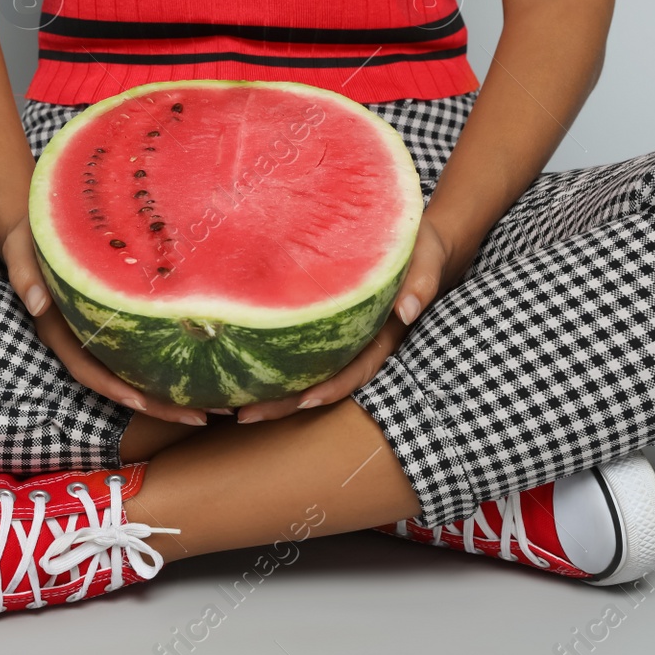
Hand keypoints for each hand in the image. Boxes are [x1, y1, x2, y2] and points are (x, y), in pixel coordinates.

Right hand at [0, 216, 207, 425]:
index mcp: (60, 331)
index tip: (143, 403)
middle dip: (161, 406)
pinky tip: (209, 365)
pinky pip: (149, 348)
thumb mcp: (21, 249)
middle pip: (124, 383)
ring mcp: (105, 333)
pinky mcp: (124, 319)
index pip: (87, 371)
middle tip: (203, 419)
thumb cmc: (32, 235)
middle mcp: (85, 339)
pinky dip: (176, 360)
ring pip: (141, 372)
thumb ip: (24, 275)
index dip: (114, 389)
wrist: (47, 223)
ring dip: (177, 393)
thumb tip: (37, 305)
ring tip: (219, 405)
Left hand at [233, 217, 454, 422]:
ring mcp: (338, 335)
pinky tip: (234, 363)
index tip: (304, 401)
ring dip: (269, 390)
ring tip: (227, 402)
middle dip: (284, 403)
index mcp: (382, 336)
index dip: (331, 389)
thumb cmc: (422, 248)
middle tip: (244, 416)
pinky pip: (293, 345)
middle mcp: (356, 343)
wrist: (416, 238)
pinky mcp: (322, 320)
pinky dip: (267, 358)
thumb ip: (422, 283)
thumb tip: (406, 311)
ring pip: (301, 370)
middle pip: (318, 382)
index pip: (355, 371)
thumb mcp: (427, 260)